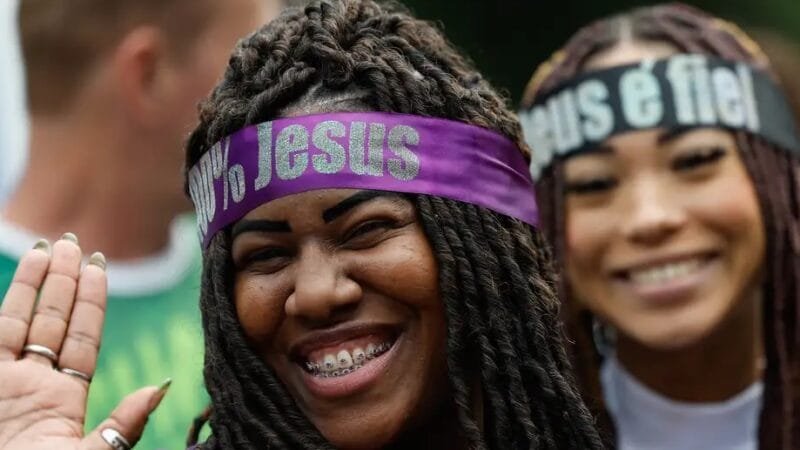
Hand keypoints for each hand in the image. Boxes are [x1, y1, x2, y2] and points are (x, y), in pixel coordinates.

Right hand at [0, 235, 167, 449]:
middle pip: (53, 321)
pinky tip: (14, 278)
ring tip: (49, 247)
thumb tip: (160, 386)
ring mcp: (4, 382)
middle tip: (75, 242)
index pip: (83, 337)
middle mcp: (33, 384)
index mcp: (64, 399)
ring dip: (34, 284)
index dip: (91, 302)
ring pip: (20, 320)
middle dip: (65, 281)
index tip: (100, 267)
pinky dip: (4, 304)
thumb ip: (123, 425)